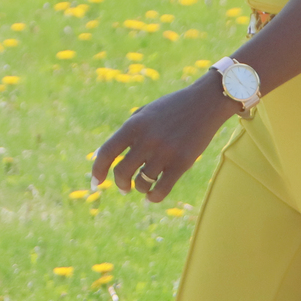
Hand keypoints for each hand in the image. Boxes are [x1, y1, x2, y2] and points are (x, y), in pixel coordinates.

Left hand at [89, 73, 235, 202]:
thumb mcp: (144, 113)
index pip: (106, 152)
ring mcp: (165, 152)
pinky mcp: (182, 163)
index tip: (96, 183)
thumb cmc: (171, 108)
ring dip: (139, 188)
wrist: (205, 103)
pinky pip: (161, 190)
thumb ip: (127, 133)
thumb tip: (105, 156)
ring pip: (142, 183)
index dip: (97, 170)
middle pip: (122, 172)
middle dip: (120, 183)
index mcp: (134, 125)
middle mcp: (146, 139)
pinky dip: (153, 197)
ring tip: (142, 185)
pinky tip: (152, 196)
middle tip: (124, 187)